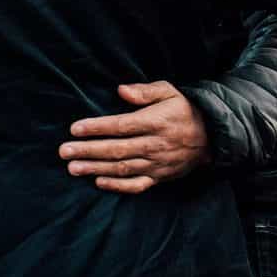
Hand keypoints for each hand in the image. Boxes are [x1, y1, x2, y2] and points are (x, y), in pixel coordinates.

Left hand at [59, 81, 211, 192]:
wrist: (213, 136)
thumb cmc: (184, 109)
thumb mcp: (169, 92)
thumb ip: (145, 91)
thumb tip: (121, 90)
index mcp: (156, 122)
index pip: (121, 126)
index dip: (97, 128)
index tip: (75, 129)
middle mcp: (155, 145)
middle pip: (117, 149)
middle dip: (88, 151)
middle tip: (64, 151)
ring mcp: (157, 163)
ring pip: (123, 168)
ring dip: (96, 169)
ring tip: (73, 168)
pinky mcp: (160, 177)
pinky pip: (137, 185)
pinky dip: (118, 186)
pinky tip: (98, 182)